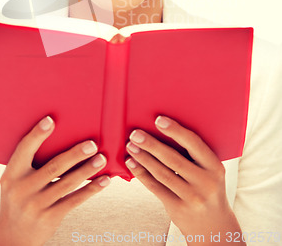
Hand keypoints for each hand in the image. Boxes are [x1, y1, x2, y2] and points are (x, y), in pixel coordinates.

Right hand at [0, 116, 109, 245]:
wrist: (11, 236)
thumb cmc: (18, 197)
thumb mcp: (14, 180)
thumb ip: (29, 162)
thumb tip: (60, 135)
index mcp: (12, 175)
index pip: (24, 150)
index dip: (37, 135)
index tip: (51, 120)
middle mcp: (23, 189)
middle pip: (53, 167)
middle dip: (75, 155)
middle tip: (92, 144)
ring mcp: (37, 205)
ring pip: (67, 183)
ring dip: (87, 170)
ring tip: (102, 158)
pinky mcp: (50, 218)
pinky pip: (74, 200)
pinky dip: (91, 189)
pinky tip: (104, 180)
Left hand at [125, 116, 244, 243]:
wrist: (214, 225)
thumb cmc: (207, 187)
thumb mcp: (210, 170)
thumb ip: (194, 154)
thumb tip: (162, 128)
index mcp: (215, 167)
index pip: (194, 144)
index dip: (175, 131)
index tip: (159, 120)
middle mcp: (205, 182)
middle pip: (173, 159)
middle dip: (152, 145)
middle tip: (135, 133)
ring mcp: (192, 197)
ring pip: (162, 174)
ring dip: (143, 158)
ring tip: (130, 146)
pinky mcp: (178, 209)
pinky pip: (156, 188)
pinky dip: (141, 173)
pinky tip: (131, 163)